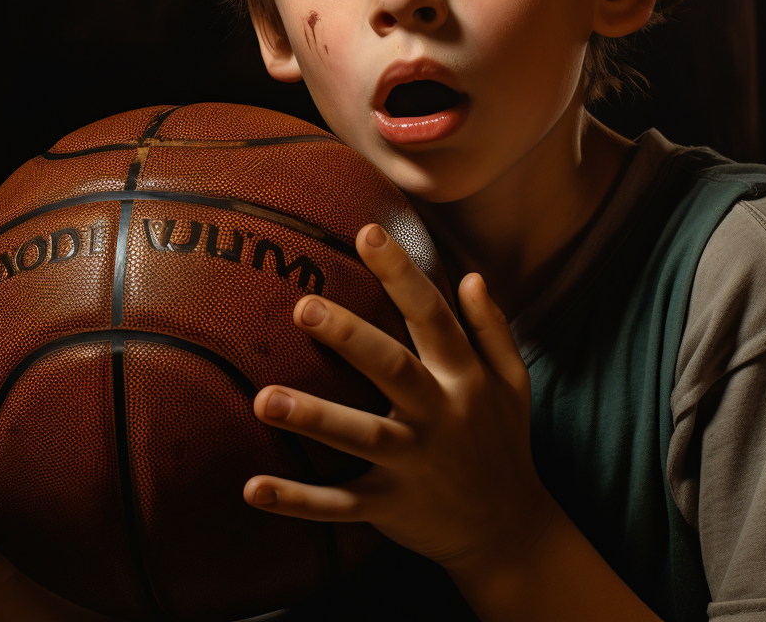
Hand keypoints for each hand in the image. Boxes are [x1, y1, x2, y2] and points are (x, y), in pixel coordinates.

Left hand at [242, 223, 556, 574]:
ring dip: (314, 418)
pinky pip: (339, 505)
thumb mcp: (513, 382)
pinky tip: (252, 487)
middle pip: (393, 369)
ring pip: (361, 438)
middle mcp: (439, 417)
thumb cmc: (504, 442)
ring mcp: (413, 465)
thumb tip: (470, 274)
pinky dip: (297, 501)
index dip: (401, 274)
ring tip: (263, 399)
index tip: (367, 233)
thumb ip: (492, 327)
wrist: (510, 531)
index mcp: (465, 380)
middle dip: (350, 337)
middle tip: (303, 305)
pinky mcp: (390, 507)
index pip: (433, 316)